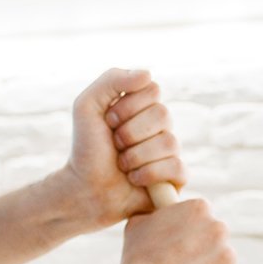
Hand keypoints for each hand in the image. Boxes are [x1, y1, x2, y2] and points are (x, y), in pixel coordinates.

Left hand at [62, 68, 185, 229]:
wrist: (85, 189)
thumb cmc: (87, 148)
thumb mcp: (87, 106)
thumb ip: (111, 80)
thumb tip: (147, 74)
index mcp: (144, 106)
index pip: (152, 89)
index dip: (127, 107)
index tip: (108, 121)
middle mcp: (161, 126)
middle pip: (163, 114)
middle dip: (129, 133)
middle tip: (115, 145)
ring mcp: (170, 151)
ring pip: (168, 142)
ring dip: (135, 156)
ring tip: (122, 165)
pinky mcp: (176, 177)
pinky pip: (177, 168)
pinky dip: (148, 175)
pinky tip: (134, 179)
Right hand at [120, 195, 241, 263]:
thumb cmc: (138, 263)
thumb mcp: (138, 226)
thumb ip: (155, 215)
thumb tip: (157, 212)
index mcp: (199, 209)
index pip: (200, 216)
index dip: (189, 231)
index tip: (179, 244)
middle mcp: (219, 229)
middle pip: (215, 238)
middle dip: (202, 250)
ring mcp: (230, 257)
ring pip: (222, 263)